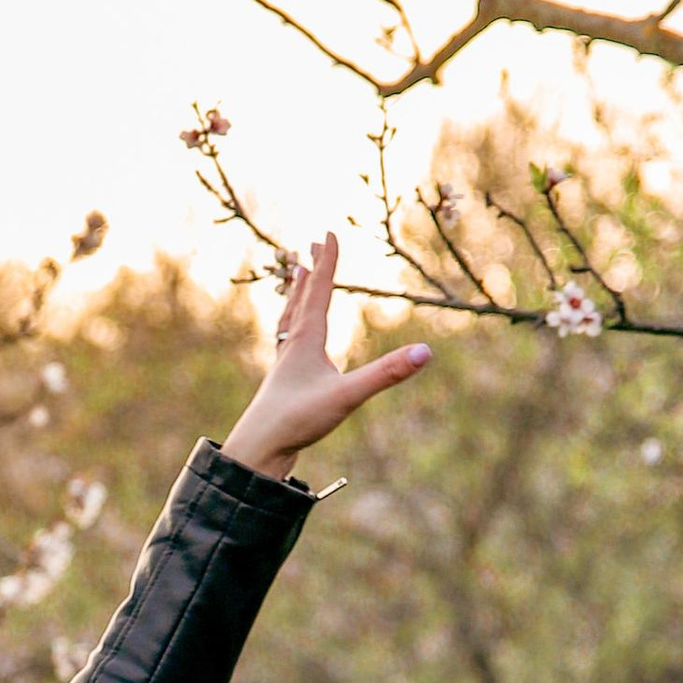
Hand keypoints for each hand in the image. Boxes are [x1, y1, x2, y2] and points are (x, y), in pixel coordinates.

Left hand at [220, 232, 429, 481]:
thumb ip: (386, 374)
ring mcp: (284, 364)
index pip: (320, 291)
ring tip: (297, 278)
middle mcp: (291, 345)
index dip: (328, 262)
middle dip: (311, 271)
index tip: (328, 233)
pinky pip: (286, 343)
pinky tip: (292, 338)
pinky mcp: (282, 383)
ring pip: (289, 319)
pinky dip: (290, 328)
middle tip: (312, 245)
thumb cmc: (297, 420)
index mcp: (306, 340)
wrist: (257, 450)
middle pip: (301, 298)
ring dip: (296, 295)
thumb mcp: (347, 396)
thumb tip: (425, 352)